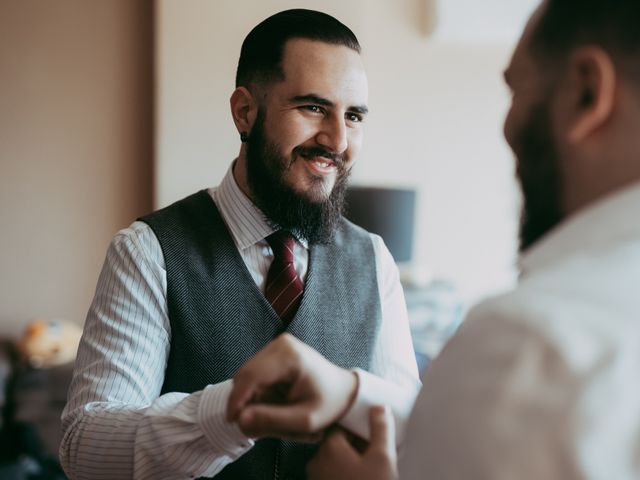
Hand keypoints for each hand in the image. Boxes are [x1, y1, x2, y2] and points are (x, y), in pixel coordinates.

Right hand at [227, 333, 357, 440]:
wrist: (343, 390)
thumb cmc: (329, 405)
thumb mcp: (304, 421)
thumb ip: (272, 421)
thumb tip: (240, 419)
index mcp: (290, 356)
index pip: (251, 376)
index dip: (237, 400)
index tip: (233, 422)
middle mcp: (281, 344)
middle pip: (246, 375)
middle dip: (246, 401)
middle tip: (258, 424)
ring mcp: (277, 345)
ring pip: (248, 376)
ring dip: (252, 397)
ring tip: (274, 413)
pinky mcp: (275, 351)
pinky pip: (254, 374)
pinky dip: (258, 391)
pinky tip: (275, 402)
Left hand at [307, 405, 397, 479]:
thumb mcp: (383, 457)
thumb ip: (381, 428)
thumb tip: (379, 407)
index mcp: (329, 447)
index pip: (341, 424)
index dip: (359, 425)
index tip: (372, 429)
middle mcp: (317, 462)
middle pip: (338, 443)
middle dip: (357, 444)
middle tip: (377, 449)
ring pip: (337, 461)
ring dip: (353, 461)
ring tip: (374, 465)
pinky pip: (335, 476)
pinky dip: (348, 474)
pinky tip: (365, 477)